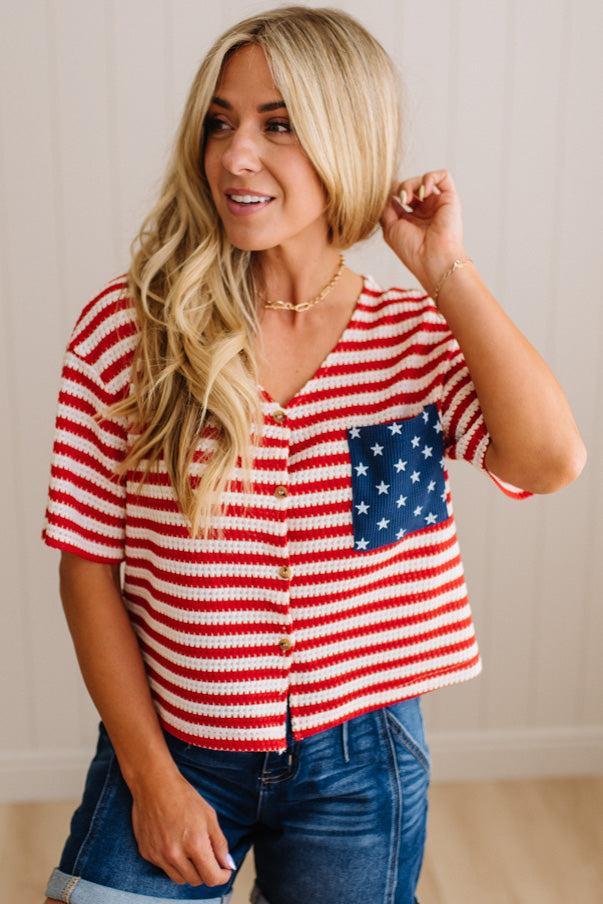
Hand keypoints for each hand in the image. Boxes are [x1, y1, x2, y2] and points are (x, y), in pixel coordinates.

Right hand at [131, 771, 234, 887]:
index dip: (222, 876)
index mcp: (194, 844)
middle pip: (196, 881)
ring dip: (189, 871)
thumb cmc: (183, 796)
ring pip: (179, 879)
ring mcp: (158, 855)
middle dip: (206, 873)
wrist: (154, 785)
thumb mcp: (209, 816)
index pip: (211, 878)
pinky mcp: (147, 853)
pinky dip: (173, 863)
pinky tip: (175, 844)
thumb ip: (220, 844)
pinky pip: (164, 868)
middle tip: (208, 858)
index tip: (224, 871)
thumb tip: (227, 865)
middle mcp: (175, 854)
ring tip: (191, 851)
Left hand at [379, 168, 468, 295]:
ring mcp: (438, 204)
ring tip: (407, 198)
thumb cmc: (411, 249)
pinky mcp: (450, 199)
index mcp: (412, 219)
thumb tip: (385, 192)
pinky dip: (430, 178)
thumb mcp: (390, 228)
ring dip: (411, 183)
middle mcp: (426, 210)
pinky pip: (443, 176)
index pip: (402, 197)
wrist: (432, 259)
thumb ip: (385, 209)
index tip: (386, 196)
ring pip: (423, 180)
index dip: (392, 193)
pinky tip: (423, 192)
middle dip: (401, 188)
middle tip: (399, 199)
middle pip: (411, 186)